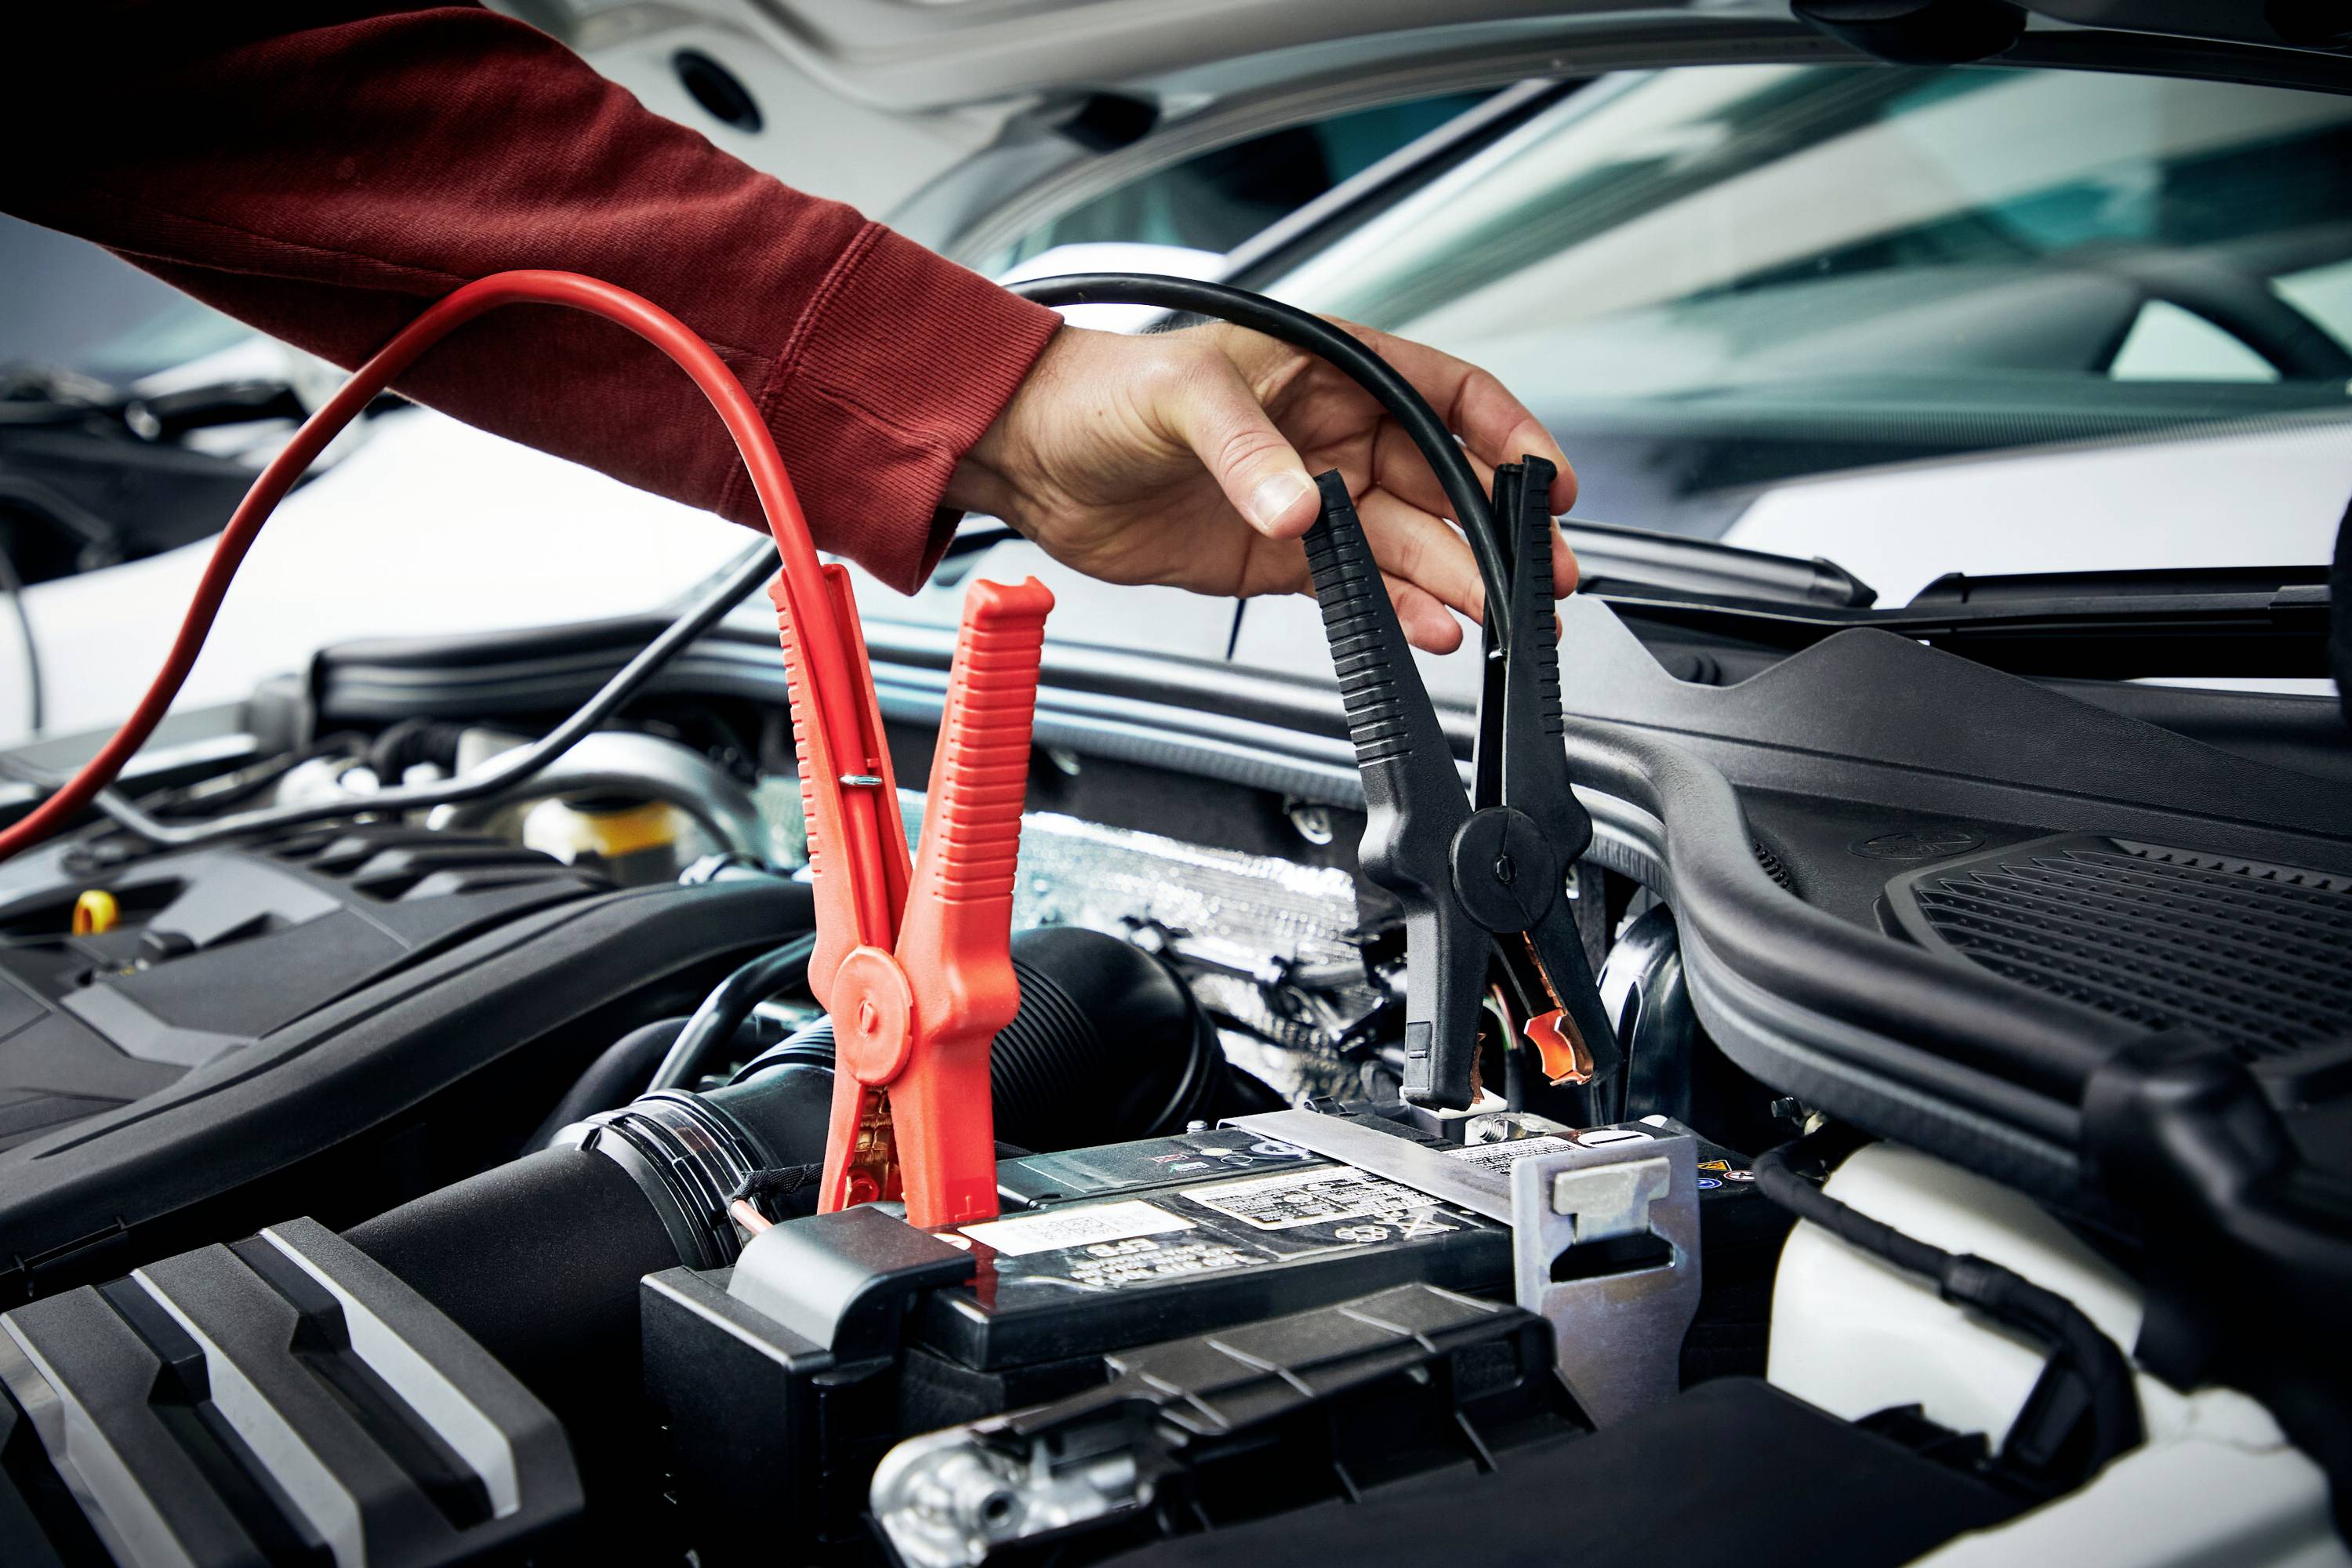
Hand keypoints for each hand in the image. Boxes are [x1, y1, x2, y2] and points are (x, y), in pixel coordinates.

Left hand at [943, 319, 1576, 652]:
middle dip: (1495, 533)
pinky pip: (1357, 586)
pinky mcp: (1278, 557)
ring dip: (1454, 581)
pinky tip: (1428, 631)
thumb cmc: (1099, 392)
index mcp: (1329, 369)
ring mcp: (1310, 498)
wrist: (1028, 456)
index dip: (1508, 435)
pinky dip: (1395, 611)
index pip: (1449, 394)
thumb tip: (1301, 504)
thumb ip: (1248, 449)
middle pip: (1442, 483)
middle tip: (1536, 579)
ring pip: (1408, 543)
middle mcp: (1331, 432)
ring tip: (1497, 619)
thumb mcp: (1182, 396)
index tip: (1547, 482)